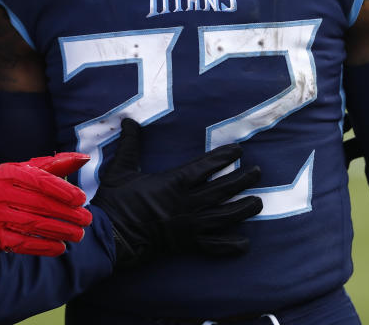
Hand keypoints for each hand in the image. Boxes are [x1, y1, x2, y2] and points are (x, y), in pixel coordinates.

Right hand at [0, 153, 92, 255]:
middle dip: (66, 213)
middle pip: (37, 204)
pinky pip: (22, 244)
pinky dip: (43, 247)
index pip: (39, 180)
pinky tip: (60, 247)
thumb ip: (57, 164)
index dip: (62, 190)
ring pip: (32, 225)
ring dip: (59, 231)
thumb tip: (83, 158)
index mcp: (8, 172)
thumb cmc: (12, 186)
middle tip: (86, 219)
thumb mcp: (28, 170)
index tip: (81, 199)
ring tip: (78, 234)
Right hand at [90, 118, 262, 266]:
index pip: (206, 166)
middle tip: (257, 172)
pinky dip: (230, 246)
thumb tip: (128, 120)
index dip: (224, 156)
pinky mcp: (187, 244)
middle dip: (243, 180)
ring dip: (243, 208)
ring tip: (257, 202)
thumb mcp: (120, 169)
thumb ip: (130, 144)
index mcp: (173, 183)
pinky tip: (245, 243)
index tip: (239, 150)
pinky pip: (214, 246)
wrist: (111, 237)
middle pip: (223, 189)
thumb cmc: (116, 202)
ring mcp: (189, 226)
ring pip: (224, 216)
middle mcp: (187, 203)